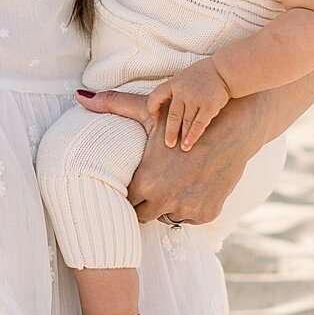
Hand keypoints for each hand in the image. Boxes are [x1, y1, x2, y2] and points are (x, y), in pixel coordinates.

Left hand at [118, 89, 256, 226]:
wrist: (232, 128)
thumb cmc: (184, 118)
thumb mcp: (149, 113)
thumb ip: (114, 105)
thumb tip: (81, 96)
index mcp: (145, 182)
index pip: (126, 201)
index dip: (130, 192)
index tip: (136, 185)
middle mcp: (164, 200)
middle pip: (142, 216)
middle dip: (146, 203)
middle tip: (154, 188)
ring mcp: (187, 209)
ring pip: (167, 217)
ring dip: (169, 206)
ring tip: (176, 183)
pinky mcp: (206, 214)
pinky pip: (190, 218)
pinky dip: (191, 206)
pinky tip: (195, 186)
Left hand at [147, 60, 229, 150]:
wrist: (224, 71)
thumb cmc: (202, 75)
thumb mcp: (183, 77)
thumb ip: (174, 90)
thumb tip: (162, 108)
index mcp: (174, 83)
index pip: (156, 96)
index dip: (152, 108)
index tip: (154, 118)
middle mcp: (183, 91)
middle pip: (172, 115)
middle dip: (169, 132)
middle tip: (168, 144)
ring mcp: (196, 99)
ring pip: (186, 122)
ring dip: (183, 137)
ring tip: (181, 148)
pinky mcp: (209, 106)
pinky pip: (198, 124)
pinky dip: (193, 136)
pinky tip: (189, 144)